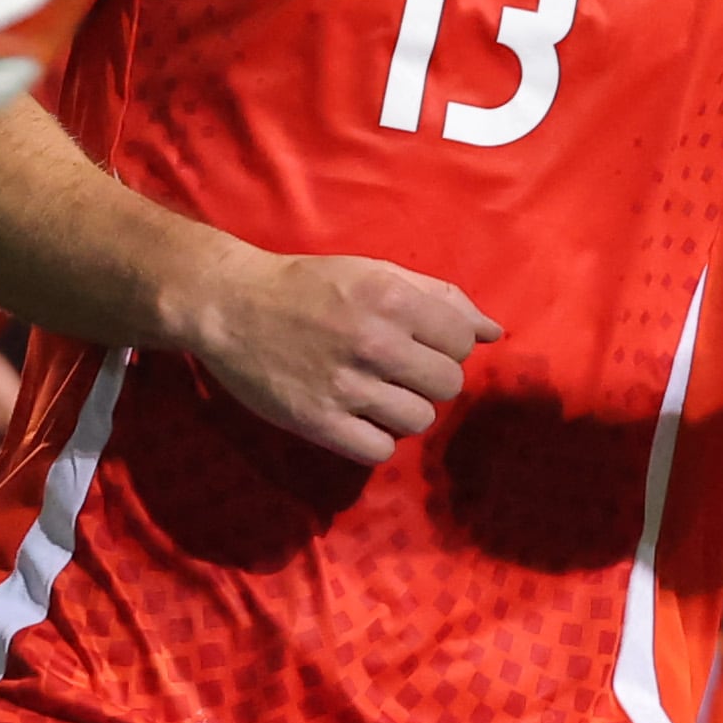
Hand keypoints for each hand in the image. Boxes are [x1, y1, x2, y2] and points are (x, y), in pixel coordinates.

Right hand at [171, 246, 499, 464]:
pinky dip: (374, 437)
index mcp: (390, 298)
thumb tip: (493, 332)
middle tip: (396, 369)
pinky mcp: (319, 422)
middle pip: (447, 384)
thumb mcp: (373, 273)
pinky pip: (379, 449)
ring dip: (403, 409)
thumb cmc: (308, 285)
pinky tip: (357, 416)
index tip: (418, 342)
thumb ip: (438, 297)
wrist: (229, 305)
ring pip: (419, 420)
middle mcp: (373, 342)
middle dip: (428, 378)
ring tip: (374, 392)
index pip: (462, 342)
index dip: (446, 345)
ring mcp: (346, 386)